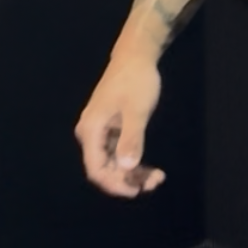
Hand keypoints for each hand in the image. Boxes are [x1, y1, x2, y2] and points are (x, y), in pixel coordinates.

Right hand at [74, 53, 165, 197]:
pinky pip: (118, 154)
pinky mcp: (110, 130)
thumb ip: (131, 139)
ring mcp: (100, 133)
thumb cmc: (136, 80)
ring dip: (133, 175)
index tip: (137, 191)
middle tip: (155, 182)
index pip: (96, 170)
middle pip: (104, 170)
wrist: (136, 56)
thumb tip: (127, 168)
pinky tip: (151, 169)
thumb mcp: (137, 111)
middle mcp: (90, 135)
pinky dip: (134, 163)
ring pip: (113, 164)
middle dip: (128, 181)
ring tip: (157, 177)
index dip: (115, 185)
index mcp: (91, 131)